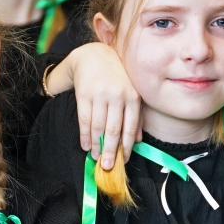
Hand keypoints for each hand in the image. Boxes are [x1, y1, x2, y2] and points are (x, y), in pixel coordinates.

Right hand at [48, 42, 139, 169]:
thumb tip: (139, 141)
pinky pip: (84, 120)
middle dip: (110, 151)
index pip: (130, 127)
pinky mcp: (84, 94)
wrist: (93, 56)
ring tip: (96, 157)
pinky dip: (85, 135)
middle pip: (113, 129)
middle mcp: (117, 95)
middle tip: (107, 167)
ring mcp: (99, 94)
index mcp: (132, 96)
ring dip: (96, 145)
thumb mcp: (131, 92)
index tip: (124, 161)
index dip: (127, 146)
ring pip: (98, 127)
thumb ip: (136, 115)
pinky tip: (86, 145)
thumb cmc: (116, 78)